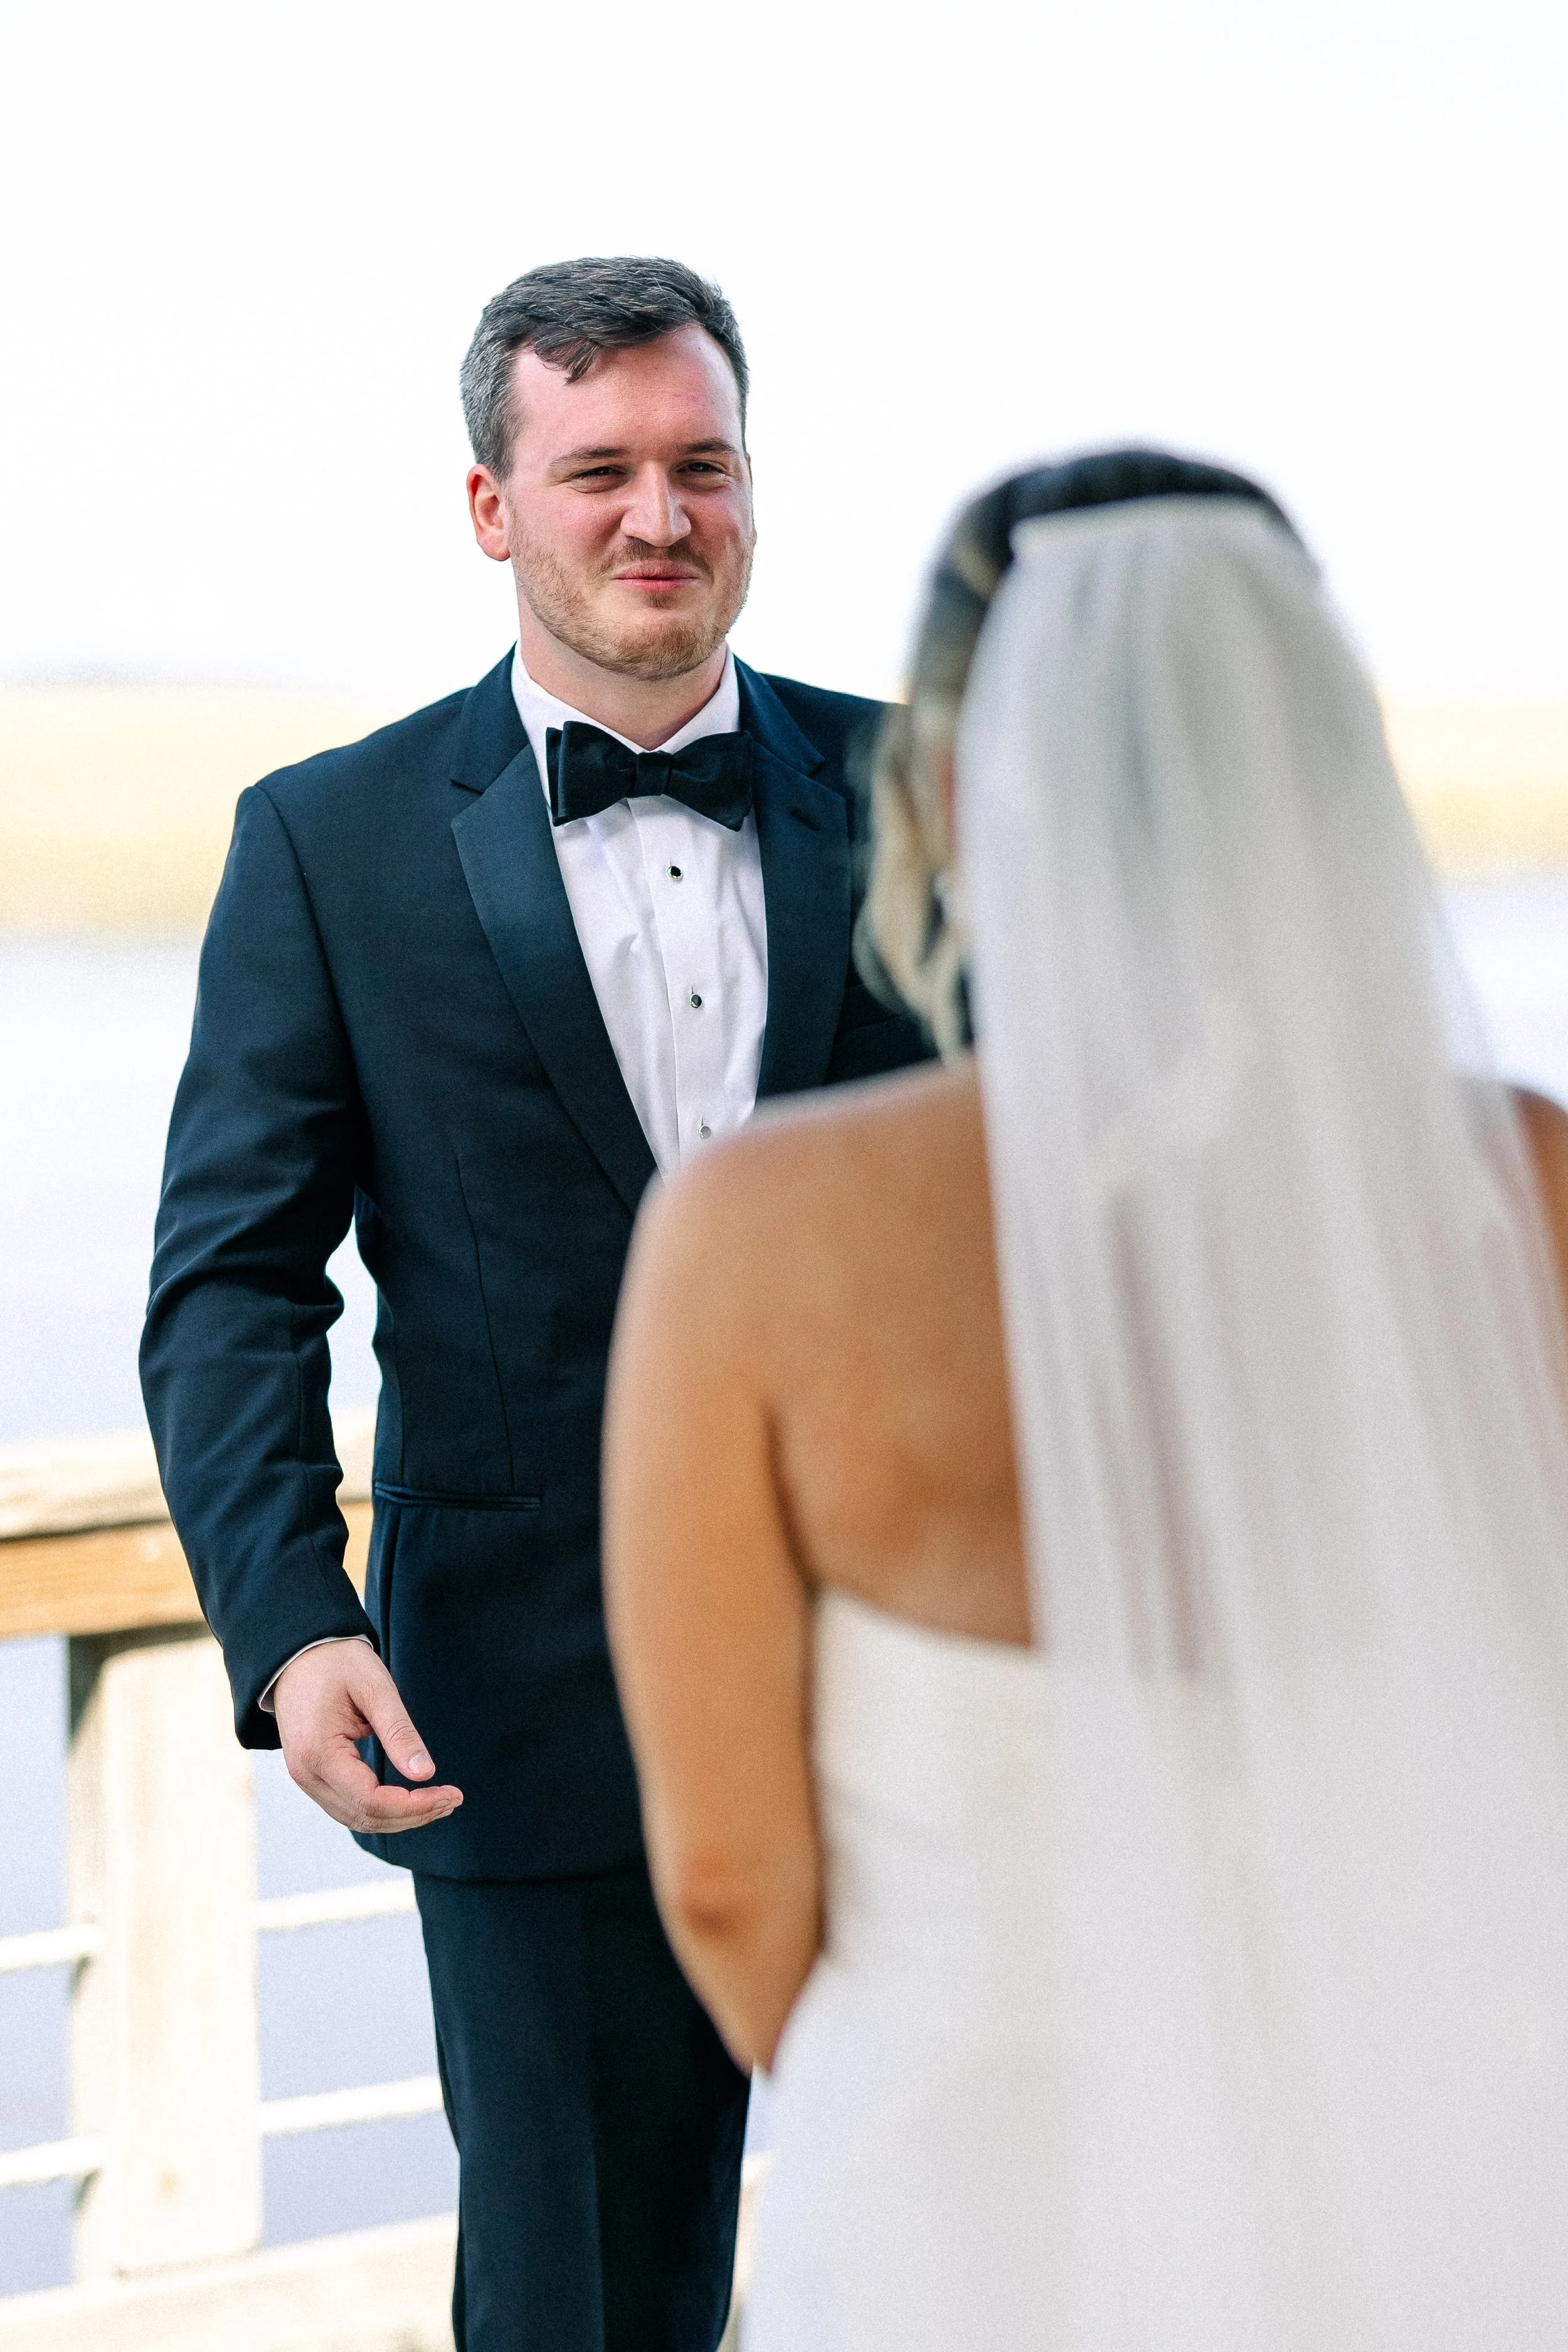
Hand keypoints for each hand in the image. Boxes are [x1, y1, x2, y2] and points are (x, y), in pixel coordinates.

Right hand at [273, 1639, 462, 1834]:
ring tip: (439, 1802)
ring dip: (400, 1817)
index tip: (451, 1794)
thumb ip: (399, 1731)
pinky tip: (410, 1799)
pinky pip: (348, 1805)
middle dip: (413, 1815)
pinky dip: (381, 1809)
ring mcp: (306, 1777)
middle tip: (454, 1799)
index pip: (371, 1801)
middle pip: (365, 1817)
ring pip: (356, 1818)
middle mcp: (306, 1773)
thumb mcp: (374, 1687)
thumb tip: (426, 1773)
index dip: (415, 1805)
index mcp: (319, 1752)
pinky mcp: (313, 1774)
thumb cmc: (337, 1662)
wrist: (299, 1653)